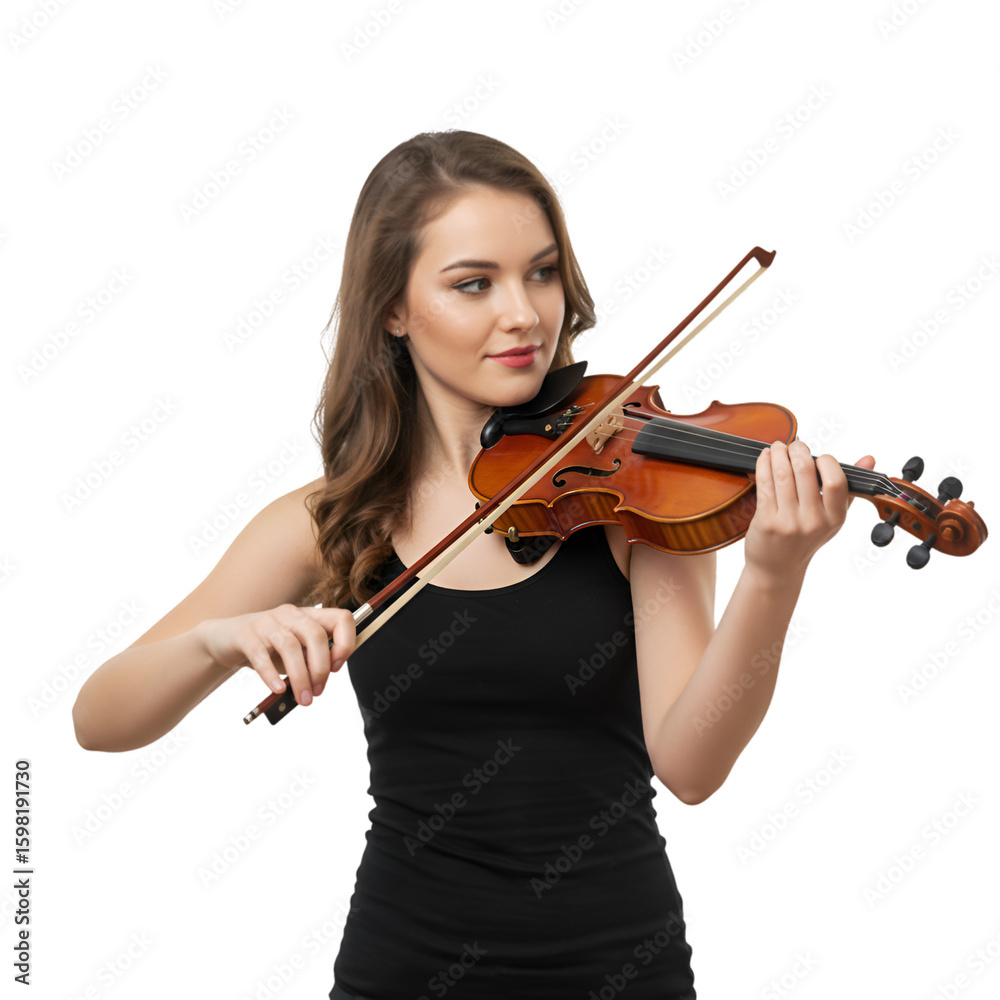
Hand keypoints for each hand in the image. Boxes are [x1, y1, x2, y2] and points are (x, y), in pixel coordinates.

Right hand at [195, 605, 356, 705]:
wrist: (225, 639)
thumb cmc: (268, 648)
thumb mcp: (296, 651)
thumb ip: (313, 659)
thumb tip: (325, 678)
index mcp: (309, 616)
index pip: (341, 618)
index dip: (346, 643)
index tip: (337, 667)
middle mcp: (291, 614)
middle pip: (316, 636)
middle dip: (320, 669)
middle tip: (316, 693)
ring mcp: (267, 621)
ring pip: (291, 647)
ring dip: (300, 677)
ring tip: (302, 698)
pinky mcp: (246, 634)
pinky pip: (261, 654)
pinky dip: (271, 674)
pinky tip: (277, 689)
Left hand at [743, 439, 875, 584]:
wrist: (778, 569)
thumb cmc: (805, 539)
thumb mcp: (832, 518)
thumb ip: (848, 488)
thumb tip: (868, 459)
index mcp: (835, 518)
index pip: (836, 481)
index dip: (826, 461)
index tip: (817, 456)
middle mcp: (813, 521)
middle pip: (805, 471)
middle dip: (797, 450)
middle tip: (794, 444)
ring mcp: (789, 522)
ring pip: (782, 474)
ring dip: (778, 453)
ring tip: (777, 447)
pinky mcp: (766, 521)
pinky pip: (764, 484)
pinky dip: (763, 465)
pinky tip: (765, 458)